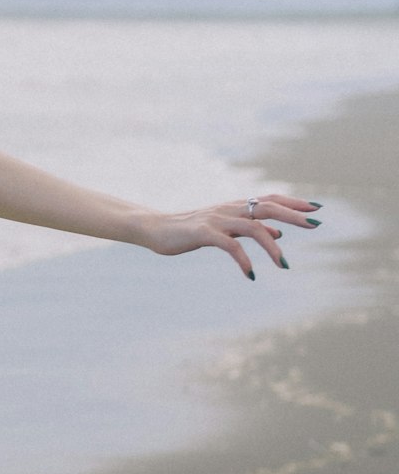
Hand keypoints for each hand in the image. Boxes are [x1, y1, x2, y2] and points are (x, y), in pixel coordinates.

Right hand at [144, 193, 320, 279]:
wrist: (157, 229)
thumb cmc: (190, 229)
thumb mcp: (225, 227)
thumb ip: (250, 227)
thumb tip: (278, 231)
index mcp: (235, 206)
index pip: (270, 199)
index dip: (293, 202)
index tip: (316, 208)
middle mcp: (229, 208)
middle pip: (268, 207)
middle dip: (294, 215)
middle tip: (316, 224)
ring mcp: (217, 219)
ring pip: (253, 227)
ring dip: (272, 246)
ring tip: (284, 265)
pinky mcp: (204, 233)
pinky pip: (230, 246)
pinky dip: (243, 260)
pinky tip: (251, 274)